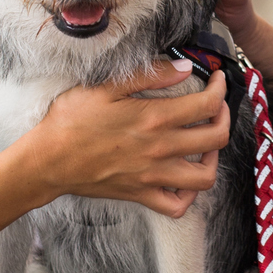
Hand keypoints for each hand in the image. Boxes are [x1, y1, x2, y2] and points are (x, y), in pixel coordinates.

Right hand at [21, 59, 229, 215]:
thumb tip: (183, 67)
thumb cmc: (70, 121)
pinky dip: (189, 195)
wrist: (47, 161)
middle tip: (216, 107)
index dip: (220, 89)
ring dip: (213, 158)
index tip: (215, 81)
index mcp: (154, 118)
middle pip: (216, 138)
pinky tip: (183, 177)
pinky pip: (178, 206)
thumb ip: (149, 75)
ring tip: (205, 144)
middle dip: (224, 117)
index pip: (207, 104)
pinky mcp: (142, 195)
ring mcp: (154, 176)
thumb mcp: (106, 86)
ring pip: (205, 176)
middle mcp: (160, 149)